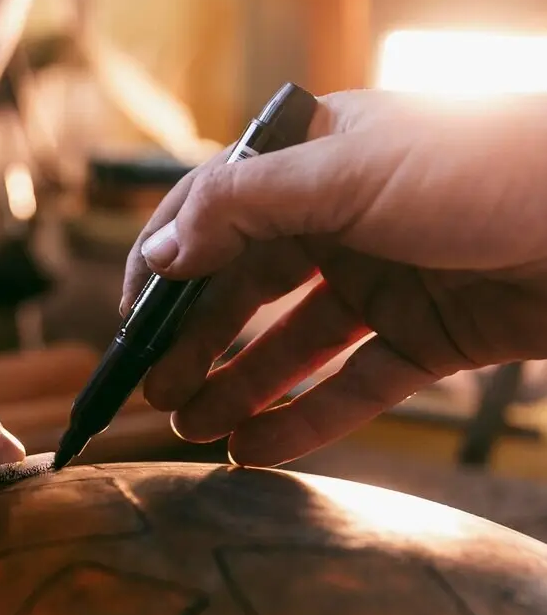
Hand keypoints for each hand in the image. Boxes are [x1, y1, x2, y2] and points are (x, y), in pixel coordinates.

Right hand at [121, 90, 546, 465]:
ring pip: (291, 345)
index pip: (213, 214)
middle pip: (245, 289)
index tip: (128, 323)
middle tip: (154, 392)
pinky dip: (302, 420)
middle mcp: (342, 223)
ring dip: (237, 387)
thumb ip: (241, 208)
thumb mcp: (345, 172)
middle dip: (194, 342)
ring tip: (190, 429)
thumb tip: (157, 251)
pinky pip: (352, 387)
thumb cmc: (485, 165)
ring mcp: (385, 283)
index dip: (164, 267)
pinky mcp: (429, 340)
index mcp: (314, 164)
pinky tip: (251, 450)